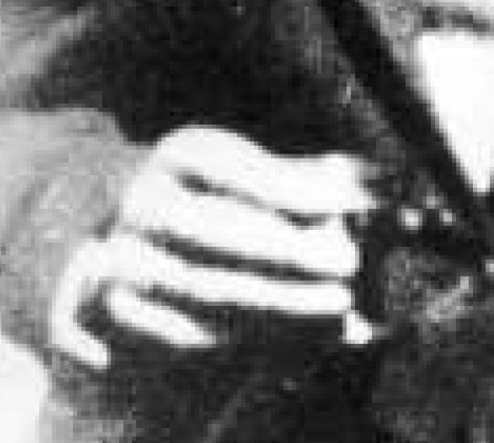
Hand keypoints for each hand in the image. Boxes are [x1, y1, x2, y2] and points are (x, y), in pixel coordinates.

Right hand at [50, 126, 379, 370]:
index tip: (353, 204)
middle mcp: (142, 202)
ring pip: (205, 290)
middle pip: (217, 232)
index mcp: (182, 154)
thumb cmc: (216, 198)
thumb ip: (315, 178)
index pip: (239, 167)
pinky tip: (295, 336)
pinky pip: (186, 336)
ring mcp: (119, 260)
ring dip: (279, 304)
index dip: (297, 187)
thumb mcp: (254, 170)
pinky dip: (246, 339)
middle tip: (349, 265)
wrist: (123, 234)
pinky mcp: (112, 315)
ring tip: (338, 307)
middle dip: (289, 252)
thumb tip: (382, 186)